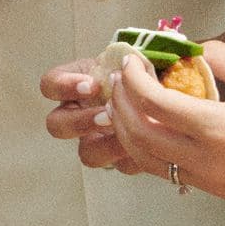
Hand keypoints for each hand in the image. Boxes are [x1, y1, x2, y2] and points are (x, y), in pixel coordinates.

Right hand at [41, 56, 162, 173]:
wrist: (174, 91)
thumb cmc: (153, 71)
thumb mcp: (140, 60)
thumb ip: (131, 62)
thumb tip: (134, 63)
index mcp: (79, 85)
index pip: (50, 84)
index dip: (64, 86)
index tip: (90, 85)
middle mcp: (81, 115)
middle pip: (57, 125)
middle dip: (80, 121)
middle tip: (106, 115)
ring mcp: (99, 140)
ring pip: (87, 153)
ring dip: (106, 145)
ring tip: (131, 135)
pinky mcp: (123, 159)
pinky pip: (122, 165)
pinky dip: (137, 156)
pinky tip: (153, 146)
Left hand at [103, 42, 224, 208]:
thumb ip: (217, 58)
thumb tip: (185, 48)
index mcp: (220, 130)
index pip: (153, 103)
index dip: (133, 79)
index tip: (130, 61)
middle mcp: (209, 162)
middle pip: (139, 135)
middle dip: (121, 105)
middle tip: (120, 81)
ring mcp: (212, 183)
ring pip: (148, 160)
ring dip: (130, 130)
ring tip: (128, 104)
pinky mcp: (220, 193)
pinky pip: (170, 172)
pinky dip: (152, 149)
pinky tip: (156, 127)